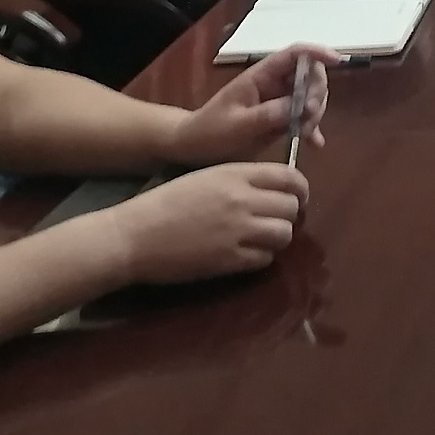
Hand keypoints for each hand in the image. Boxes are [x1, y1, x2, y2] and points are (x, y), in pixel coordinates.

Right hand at [106, 162, 308, 284]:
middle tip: (276, 221)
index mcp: (236, 174)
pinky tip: (245, 254)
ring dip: (277, 237)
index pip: (290, 177)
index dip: (300, 188)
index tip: (298, 197)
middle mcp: (243, 200)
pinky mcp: (230, 260)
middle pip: (291, 207)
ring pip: (284, 234)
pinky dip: (260, 257)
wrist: (134, 235)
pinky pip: (264, 258)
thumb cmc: (165, 202)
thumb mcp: (207, 177)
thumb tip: (272, 190)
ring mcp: (238, 231)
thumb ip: (240, 180)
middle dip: (289, 214)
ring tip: (261, 239)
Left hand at [168, 42, 333, 163]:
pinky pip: (303, 118)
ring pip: (310, 96)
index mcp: (260, 76)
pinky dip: (312, 129)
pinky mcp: (279, 120)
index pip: (294, 54)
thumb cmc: (209, 132)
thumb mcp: (237, 125)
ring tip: (307, 133)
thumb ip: (267, 115)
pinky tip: (316, 144)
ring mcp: (277, 102)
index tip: (337, 61)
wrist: (193, 148)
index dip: (317, 53)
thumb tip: (300, 107)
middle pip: (309, 75)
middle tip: (310, 116)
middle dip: (317, 92)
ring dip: (315, 112)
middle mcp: (273, 84)